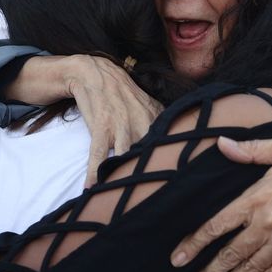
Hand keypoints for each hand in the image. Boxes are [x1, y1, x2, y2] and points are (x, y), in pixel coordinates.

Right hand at [64, 56, 162, 185]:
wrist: (95, 73)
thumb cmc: (123, 94)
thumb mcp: (147, 104)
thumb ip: (162, 121)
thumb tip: (180, 138)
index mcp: (155, 117)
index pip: (167, 144)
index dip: (170, 164)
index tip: (174, 184)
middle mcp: (141, 122)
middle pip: (148, 155)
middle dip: (149, 176)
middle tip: (149, 198)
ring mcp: (120, 125)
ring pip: (125, 158)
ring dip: (122, 178)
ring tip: (121, 196)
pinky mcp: (100, 127)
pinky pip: (98, 155)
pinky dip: (94, 172)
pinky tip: (91, 188)